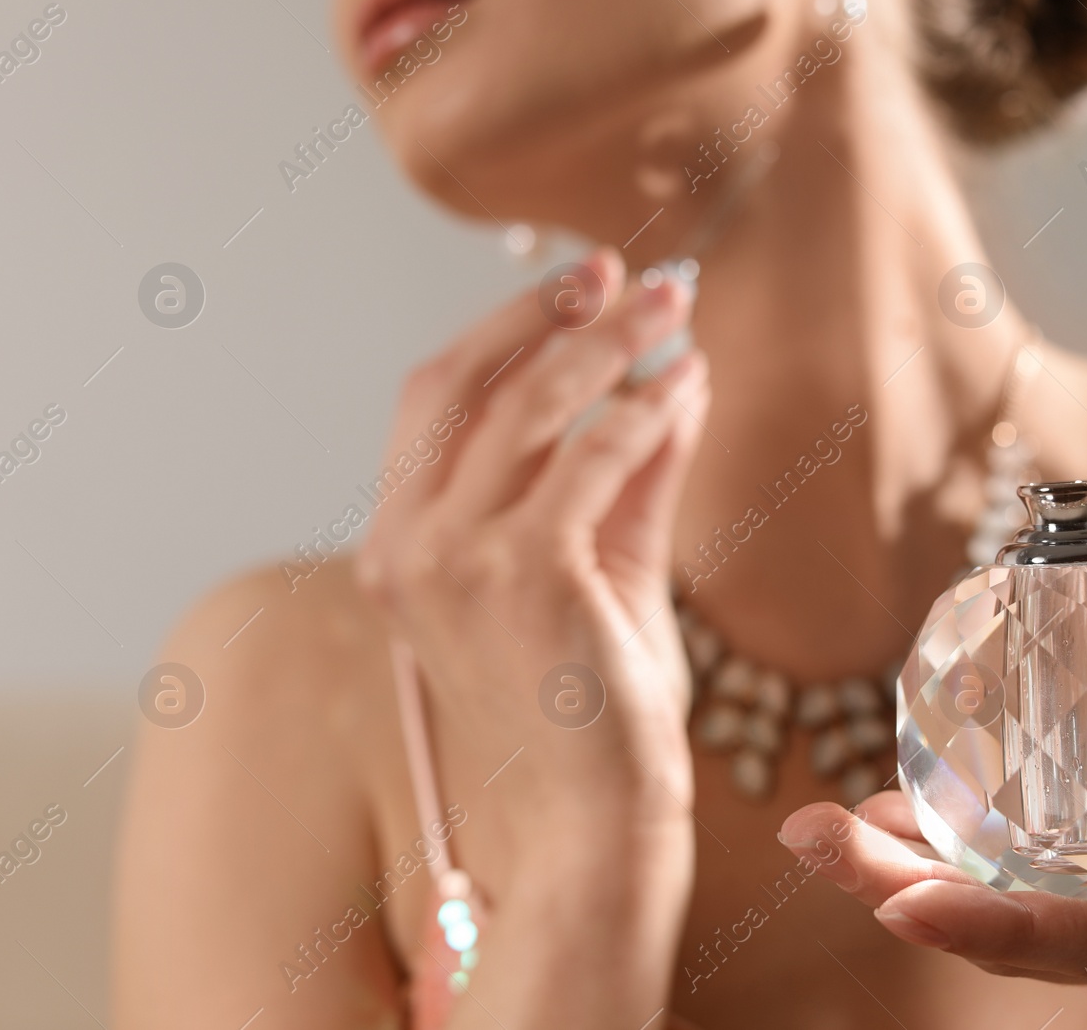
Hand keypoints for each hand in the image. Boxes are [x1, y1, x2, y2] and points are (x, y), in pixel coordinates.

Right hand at [356, 247, 709, 826]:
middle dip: (543, 314)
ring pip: (527, 408)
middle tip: (623, 271)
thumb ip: (629, 471)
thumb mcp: (606, 563)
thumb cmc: (596, 701)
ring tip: (671, 307)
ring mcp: (453, 563)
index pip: (434, 403)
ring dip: (606, 344)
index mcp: (401, 545)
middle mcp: (405, 549)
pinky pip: (590, 458)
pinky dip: (644, 410)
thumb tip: (675, 371)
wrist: (600, 814)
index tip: (580, 286)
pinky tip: (685, 384)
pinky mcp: (521, 576)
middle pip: (458, 383)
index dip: (506, 331)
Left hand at [781, 733, 1086, 1029]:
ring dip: (904, 873)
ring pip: (997, 911)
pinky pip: (1015, 887)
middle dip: (905, 892)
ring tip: (817, 832)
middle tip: (811, 839)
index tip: (903, 904)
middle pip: (1010, 930)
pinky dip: (947, 855)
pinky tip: (890, 815)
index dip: (993, 924)